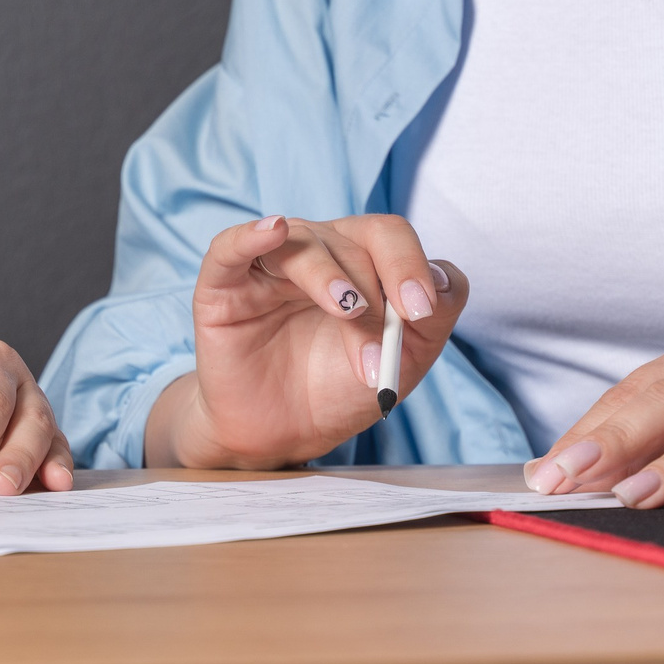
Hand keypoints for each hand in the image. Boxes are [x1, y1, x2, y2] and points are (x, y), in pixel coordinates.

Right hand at [152, 213, 467, 468]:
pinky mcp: (224, 284)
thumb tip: (439, 277)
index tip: (421, 310)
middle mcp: (316, 252)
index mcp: (359, 261)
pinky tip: (273, 230)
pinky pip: (231, 247)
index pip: (388, 236)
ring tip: (346, 312)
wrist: (284, 433)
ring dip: (329, 276)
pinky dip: (251, 235)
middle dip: (374, 294)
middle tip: (381, 353)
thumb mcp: (404, 359)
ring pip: (302, 244)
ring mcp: (268, 266)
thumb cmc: (338, 389)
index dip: (408, 264)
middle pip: (351, 241)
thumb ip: (435, 315)